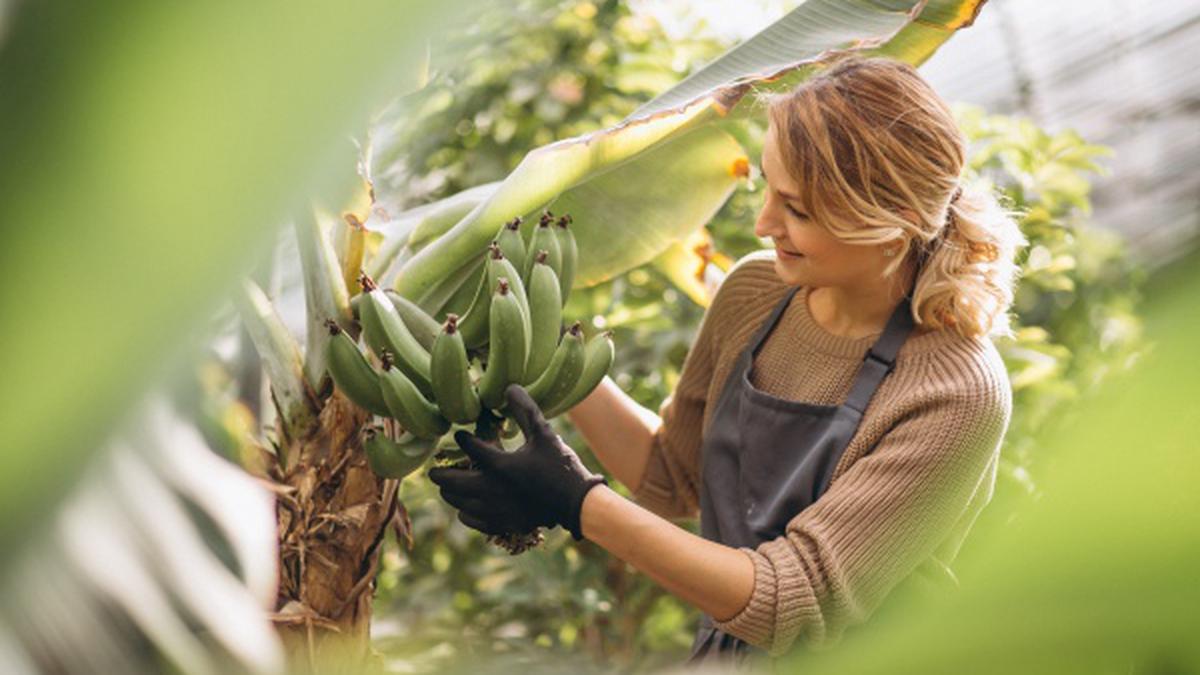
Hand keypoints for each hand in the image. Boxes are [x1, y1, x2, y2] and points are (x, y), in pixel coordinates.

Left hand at [428, 384, 607, 539]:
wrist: (576, 503)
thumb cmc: (560, 465)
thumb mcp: (544, 434)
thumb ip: (525, 410)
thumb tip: (509, 386)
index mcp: (500, 465)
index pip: (469, 447)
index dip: (463, 440)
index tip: (460, 436)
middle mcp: (491, 489)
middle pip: (452, 482)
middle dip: (441, 473)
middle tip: (435, 469)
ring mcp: (495, 509)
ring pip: (458, 502)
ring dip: (451, 492)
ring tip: (449, 485)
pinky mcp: (502, 523)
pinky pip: (472, 519)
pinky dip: (465, 511)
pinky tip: (467, 506)